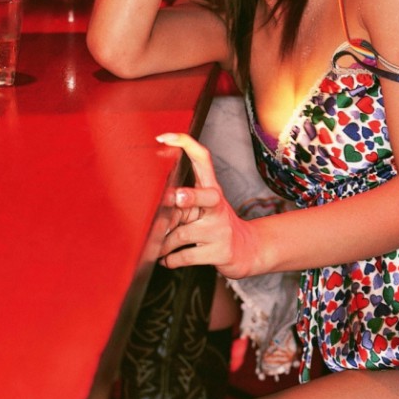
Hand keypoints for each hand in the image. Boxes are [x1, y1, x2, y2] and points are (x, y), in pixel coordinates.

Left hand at [156, 133, 259, 278]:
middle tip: (175, 197)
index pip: (203, 159)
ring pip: (182, 235)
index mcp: (212, 190)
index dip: (185, 145)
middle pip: (206, 197)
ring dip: (164, 244)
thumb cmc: (217, 226)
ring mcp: (220, 230)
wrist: (247, 250)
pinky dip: (171, 260)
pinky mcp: (220, 252)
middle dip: (191, 198)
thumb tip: (150, 207)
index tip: (164, 137)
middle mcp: (218, 208)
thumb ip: (180, 203)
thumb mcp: (204, 207)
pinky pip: (185, 256)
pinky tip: (168, 259)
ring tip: (160, 247)